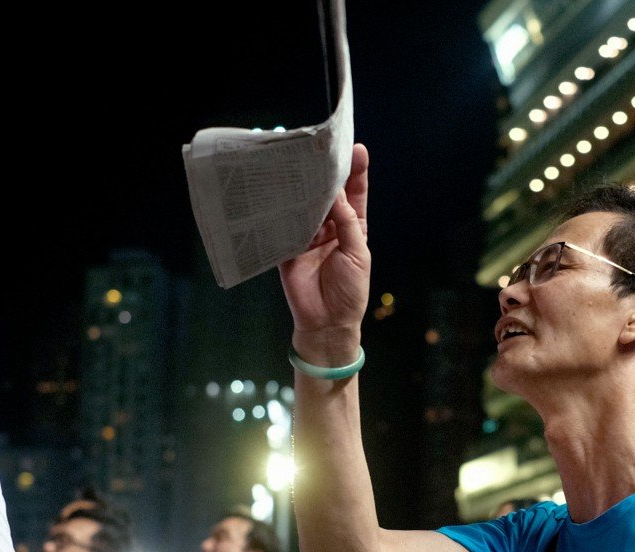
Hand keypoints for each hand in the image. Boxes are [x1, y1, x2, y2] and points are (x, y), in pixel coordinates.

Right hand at [279, 143, 370, 348]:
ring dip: (300, 184)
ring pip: (304, 203)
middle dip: (324, 171)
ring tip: (296, 159)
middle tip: (319, 145)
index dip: (356, 171)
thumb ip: (347, 224)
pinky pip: (283, 222)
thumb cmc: (351, 291)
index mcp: (353, 226)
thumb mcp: (357, 254)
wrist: (327, 323)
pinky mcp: (287, 245)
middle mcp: (330, 225)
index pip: (355, 193)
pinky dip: (280, 207)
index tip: (357, 148)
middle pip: (328, 193)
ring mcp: (307, 234)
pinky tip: (277, 188)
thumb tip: (337, 193)